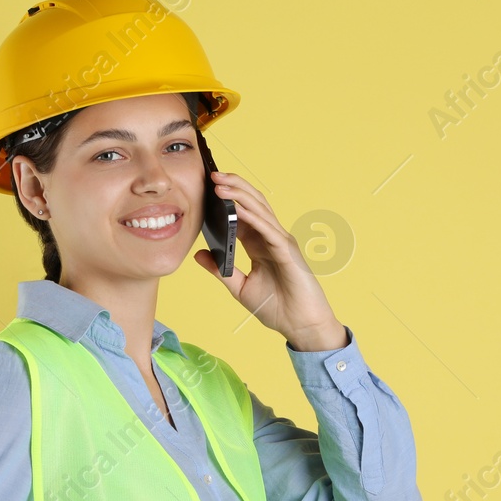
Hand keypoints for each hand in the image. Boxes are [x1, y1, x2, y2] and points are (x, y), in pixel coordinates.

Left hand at [192, 171, 345, 351]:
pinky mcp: (287, 253)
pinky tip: (237, 208)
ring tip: (219, 183)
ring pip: (260, 211)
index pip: (242, 214)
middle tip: (212, 174)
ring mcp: (281, 243)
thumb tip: (199, 254)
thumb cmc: (277, 308)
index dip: (227, 199)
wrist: (302, 327)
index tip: (207, 187)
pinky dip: (252, 217)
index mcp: (260, 245)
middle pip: (252, 204)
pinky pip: (267, 229)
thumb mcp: (240, 288)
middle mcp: (271, 239)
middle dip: (233, 187)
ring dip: (239, 195)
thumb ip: (221, 270)